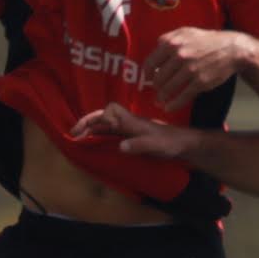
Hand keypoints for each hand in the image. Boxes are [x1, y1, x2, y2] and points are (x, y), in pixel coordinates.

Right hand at [69, 103, 195, 159]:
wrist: (185, 145)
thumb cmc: (171, 143)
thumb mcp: (156, 146)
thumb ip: (139, 145)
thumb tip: (120, 146)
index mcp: (132, 121)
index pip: (112, 111)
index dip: (100, 118)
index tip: (92, 131)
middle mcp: (128, 122)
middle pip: (104, 116)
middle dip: (88, 122)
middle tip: (73, 134)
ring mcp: (129, 129)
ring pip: (106, 124)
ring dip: (91, 128)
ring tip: (78, 137)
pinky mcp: (132, 136)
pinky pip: (111, 133)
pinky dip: (99, 134)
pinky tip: (94, 141)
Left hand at [144, 28, 246, 111]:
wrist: (231, 49)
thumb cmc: (207, 40)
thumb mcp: (186, 31)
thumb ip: (169, 37)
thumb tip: (156, 46)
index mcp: (172, 43)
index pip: (151, 62)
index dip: (148, 73)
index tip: (149, 78)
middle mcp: (179, 55)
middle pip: (159, 78)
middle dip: (155, 87)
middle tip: (156, 91)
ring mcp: (190, 70)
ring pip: (168, 89)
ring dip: (162, 97)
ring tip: (160, 101)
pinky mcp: (200, 82)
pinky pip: (182, 97)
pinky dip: (173, 104)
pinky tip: (168, 108)